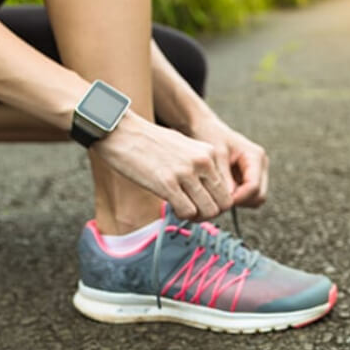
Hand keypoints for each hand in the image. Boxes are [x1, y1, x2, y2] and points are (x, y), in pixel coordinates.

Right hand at [93, 111, 233, 219]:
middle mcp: (202, 162)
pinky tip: (171, 207)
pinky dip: (181, 215)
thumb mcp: (184, 147)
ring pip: (208, 211)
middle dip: (210, 213)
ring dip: (196, 217)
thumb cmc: (148, 141)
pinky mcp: (167, 184)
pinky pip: (188, 212)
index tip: (202, 204)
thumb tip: (207, 190)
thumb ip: (199, 166)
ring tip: (183, 210)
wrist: (121, 131)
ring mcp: (185, 173)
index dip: (217, 203)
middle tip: (195, 212)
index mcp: (209, 153)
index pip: (228, 190)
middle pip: (223, 203)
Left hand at [188, 116, 268, 207]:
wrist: (206, 128)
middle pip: (259, 196)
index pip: (254, 186)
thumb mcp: (216, 154)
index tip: (221, 201)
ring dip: (238, 200)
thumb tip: (230, 198)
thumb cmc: (210, 136)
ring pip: (255, 199)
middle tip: (220, 200)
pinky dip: (235, 198)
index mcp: (256, 156)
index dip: (239, 197)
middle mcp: (261, 165)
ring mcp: (257, 172)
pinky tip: (220, 191)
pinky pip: (247, 197)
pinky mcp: (249, 178)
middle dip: (240, 201)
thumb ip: (224, 176)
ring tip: (219, 193)